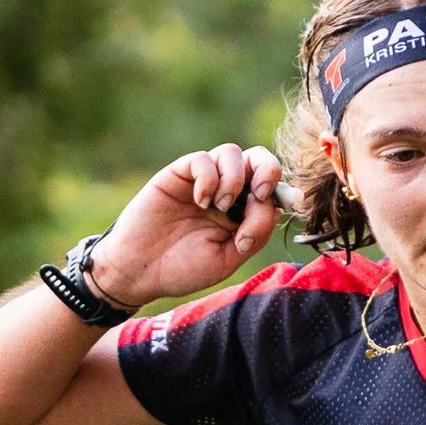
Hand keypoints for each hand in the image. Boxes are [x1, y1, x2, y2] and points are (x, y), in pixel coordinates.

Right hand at [88, 145, 281, 308]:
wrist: (140, 272)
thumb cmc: (182, 268)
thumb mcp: (227, 259)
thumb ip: (254, 233)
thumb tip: (274, 207)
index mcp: (242, 212)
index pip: (271, 187)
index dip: (282, 189)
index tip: (286, 202)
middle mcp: (226, 191)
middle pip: (257, 158)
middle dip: (267, 170)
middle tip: (258, 194)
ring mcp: (201, 181)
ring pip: (231, 153)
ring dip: (235, 178)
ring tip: (221, 207)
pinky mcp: (178, 174)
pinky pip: (201, 159)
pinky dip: (208, 177)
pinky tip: (201, 201)